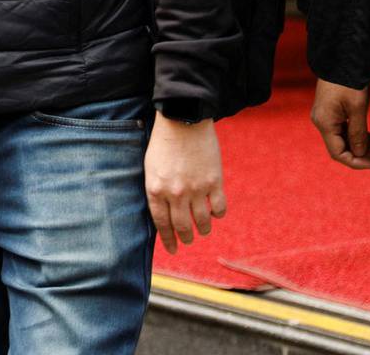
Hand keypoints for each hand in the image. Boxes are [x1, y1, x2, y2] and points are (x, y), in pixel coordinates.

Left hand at [144, 116, 226, 253]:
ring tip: (203, 231)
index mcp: (156, 189)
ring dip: (203, 229)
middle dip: (186, 238)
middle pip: (183, 226)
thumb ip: (157, 191)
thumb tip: (164, 213)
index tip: (172, 249)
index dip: (168, 240)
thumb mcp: (150, 168)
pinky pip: (219, 208)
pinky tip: (216, 214)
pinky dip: (218, 214)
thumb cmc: (163, 143)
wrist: (183, 119)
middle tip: (188, 241)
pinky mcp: (214, 181)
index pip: (162, 223)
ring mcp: (196, 188)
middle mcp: (175, 193)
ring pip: (203, 221)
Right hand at [311, 78, 369, 170]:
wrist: (342, 60)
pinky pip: (342, 130)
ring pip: (342, 139)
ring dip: (360, 144)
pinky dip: (356, 134)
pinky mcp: (329, 112)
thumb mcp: (358, 109)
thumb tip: (359, 154)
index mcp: (325, 123)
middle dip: (361, 152)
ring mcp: (324, 116)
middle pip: (340, 147)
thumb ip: (358, 134)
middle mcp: (321, 122)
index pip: (338, 153)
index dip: (356, 162)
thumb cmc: (349, 83)